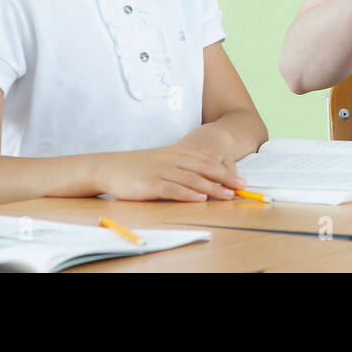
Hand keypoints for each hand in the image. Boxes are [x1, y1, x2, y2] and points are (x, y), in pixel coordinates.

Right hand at [99, 144, 245, 201]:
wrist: (109, 167)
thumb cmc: (138, 167)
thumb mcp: (163, 160)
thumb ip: (182, 166)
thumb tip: (203, 179)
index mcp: (177, 152)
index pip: (207, 160)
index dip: (226, 170)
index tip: (241, 179)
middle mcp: (172, 159)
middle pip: (205, 168)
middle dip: (225, 178)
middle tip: (242, 186)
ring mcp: (162, 171)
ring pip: (192, 179)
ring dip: (212, 187)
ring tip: (228, 194)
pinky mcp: (151, 184)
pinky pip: (173, 189)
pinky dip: (189, 194)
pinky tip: (200, 199)